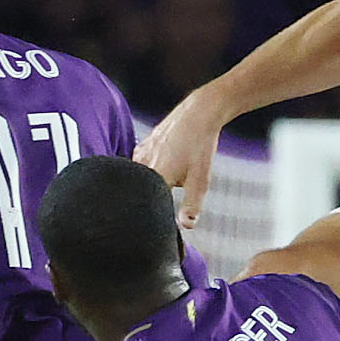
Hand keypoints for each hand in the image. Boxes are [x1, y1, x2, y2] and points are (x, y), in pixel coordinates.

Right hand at [133, 85, 226, 228]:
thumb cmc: (200, 147)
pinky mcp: (143, 145)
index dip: (148, 213)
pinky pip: (139, 164)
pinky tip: (160, 168)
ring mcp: (140, 152)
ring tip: (164, 181)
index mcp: (155, 175)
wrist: (199, 114)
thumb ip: (192, 205)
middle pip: (138, 190)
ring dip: (147, 183)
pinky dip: (146, 170)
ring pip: (138, 177)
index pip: (144, 203)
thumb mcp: (200, 180)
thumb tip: (186, 226)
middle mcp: (142, 163)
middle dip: (146, 199)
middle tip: (156, 201)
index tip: (151, 219)